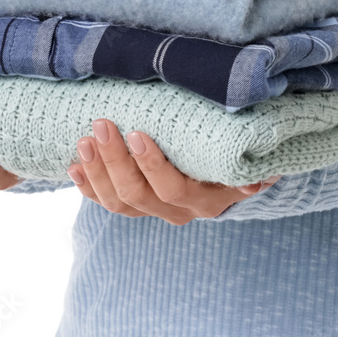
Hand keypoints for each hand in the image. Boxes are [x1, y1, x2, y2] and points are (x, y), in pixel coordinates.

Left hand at [69, 119, 280, 225]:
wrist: (228, 176)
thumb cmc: (236, 155)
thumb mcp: (247, 157)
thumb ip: (253, 163)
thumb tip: (263, 175)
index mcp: (206, 199)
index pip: (173, 188)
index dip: (151, 165)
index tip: (137, 133)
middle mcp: (179, 211)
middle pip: (138, 195)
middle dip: (115, 160)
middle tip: (101, 126)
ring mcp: (155, 211)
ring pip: (118, 203)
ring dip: (97, 171)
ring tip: (84, 141)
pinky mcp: (136, 206)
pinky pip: (107, 203)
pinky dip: (88, 185)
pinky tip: (74, 166)